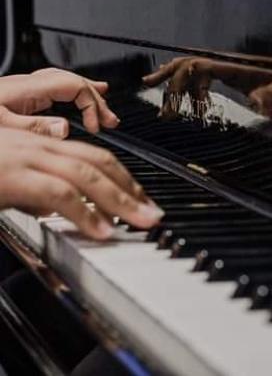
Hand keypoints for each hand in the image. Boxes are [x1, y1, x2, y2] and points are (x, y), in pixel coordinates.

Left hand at [0, 68, 119, 133]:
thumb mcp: (2, 127)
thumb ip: (34, 127)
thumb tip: (66, 128)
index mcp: (27, 89)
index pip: (75, 87)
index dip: (92, 105)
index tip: (95, 127)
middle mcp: (28, 84)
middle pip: (75, 83)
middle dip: (98, 100)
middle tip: (111, 121)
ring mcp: (24, 88)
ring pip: (66, 82)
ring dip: (88, 93)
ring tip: (105, 102)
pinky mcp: (18, 95)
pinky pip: (55, 88)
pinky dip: (73, 92)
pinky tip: (77, 98)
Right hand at [0, 128, 162, 239]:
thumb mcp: (5, 177)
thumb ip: (32, 188)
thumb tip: (52, 206)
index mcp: (40, 145)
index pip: (93, 156)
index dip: (122, 176)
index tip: (140, 197)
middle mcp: (38, 146)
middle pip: (99, 162)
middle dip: (132, 187)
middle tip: (153, 211)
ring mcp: (26, 158)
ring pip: (86, 175)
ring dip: (120, 200)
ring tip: (142, 220)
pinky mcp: (11, 176)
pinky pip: (58, 193)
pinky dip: (85, 213)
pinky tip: (102, 231)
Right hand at [143, 57, 271, 119]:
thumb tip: (255, 102)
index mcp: (237, 65)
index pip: (200, 65)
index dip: (188, 85)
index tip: (196, 112)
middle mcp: (229, 64)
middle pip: (189, 64)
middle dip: (171, 85)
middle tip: (165, 113)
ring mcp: (229, 68)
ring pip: (191, 68)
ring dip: (173, 85)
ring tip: (163, 108)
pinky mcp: (233, 75)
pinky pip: (202, 75)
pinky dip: (186, 83)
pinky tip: (180, 94)